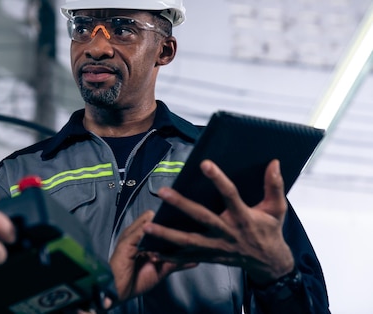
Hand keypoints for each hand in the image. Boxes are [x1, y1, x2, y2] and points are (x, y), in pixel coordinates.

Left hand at [110, 211, 195, 301]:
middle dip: (173, 229)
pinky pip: (177, 264)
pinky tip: (194, 259)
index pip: (152, 219)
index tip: (171, 213)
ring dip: (181, 246)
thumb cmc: (119, 263)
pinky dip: (186, 262)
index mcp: (139, 233)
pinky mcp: (163, 269)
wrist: (119, 287)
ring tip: (191, 242)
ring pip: (173, 247)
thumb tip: (152, 218)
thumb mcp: (127, 243)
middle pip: (165, 232)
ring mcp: (158, 255)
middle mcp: (150, 242)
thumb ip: (139, 231)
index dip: (160, 216)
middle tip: (185, 227)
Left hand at [143, 159, 293, 284]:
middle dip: (181, 205)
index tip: (204, 163)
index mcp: (243, 217)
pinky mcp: (210, 256)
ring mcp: (217, 246)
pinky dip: (170, 256)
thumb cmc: (270, 231)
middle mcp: (227, 232)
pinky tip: (152, 251)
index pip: (230, 194)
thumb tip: (274, 163)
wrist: (269, 263)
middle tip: (162, 192)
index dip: (218, 178)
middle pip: (202, 217)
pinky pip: (187, 257)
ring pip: (189, 241)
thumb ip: (274, 186)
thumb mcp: (277, 209)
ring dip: (167, 234)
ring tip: (147, 226)